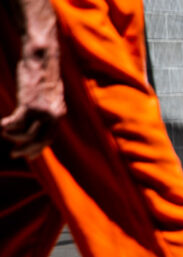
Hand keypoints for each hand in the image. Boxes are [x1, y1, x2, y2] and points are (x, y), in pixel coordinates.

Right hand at [1, 37, 65, 157]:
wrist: (42, 57)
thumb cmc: (42, 72)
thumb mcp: (48, 92)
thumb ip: (47, 105)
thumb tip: (41, 115)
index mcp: (59, 112)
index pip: (50, 137)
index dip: (39, 148)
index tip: (30, 156)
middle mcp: (54, 114)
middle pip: (41, 140)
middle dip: (27, 149)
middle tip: (15, 154)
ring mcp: (43, 110)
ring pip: (27, 134)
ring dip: (14, 136)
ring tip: (5, 133)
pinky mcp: (30, 103)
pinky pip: (17, 122)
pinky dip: (8, 126)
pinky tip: (1, 125)